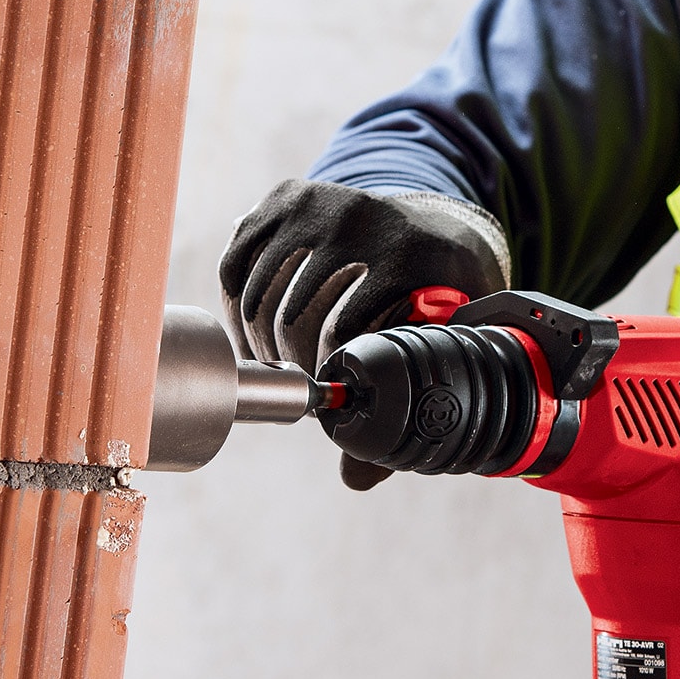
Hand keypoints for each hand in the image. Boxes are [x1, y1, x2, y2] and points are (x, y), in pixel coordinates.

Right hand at [219, 179, 508, 488]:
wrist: (431, 222)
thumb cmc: (438, 297)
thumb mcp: (442, 344)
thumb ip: (405, 409)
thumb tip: (356, 479)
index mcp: (412, 255)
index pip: (345, 334)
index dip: (326, 378)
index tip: (327, 395)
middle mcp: (364, 218)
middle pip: (295, 319)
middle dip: (289, 366)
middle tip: (298, 383)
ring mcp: (320, 203)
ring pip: (259, 296)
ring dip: (259, 341)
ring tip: (277, 361)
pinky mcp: (284, 198)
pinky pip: (237, 266)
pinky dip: (238, 306)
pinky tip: (256, 328)